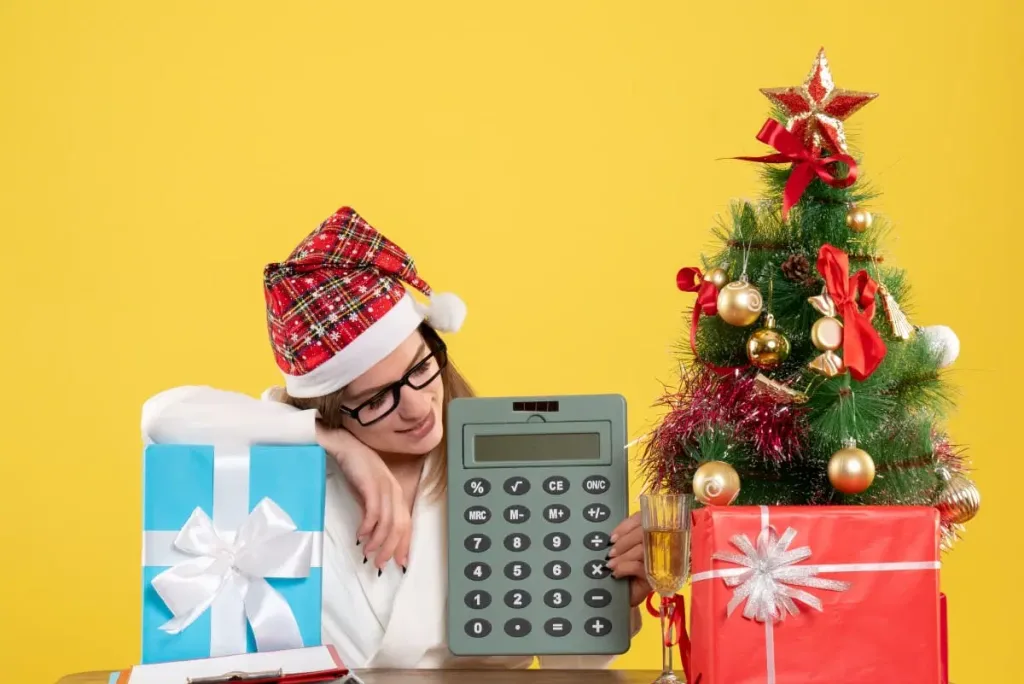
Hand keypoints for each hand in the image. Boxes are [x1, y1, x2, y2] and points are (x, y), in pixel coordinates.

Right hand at [315, 422, 411, 570]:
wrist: (345, 447)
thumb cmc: (357, 471)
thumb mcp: (369, 495)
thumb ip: (375, 512)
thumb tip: (374, 536)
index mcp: (397, 494)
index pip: (406, 524)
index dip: (404, 544)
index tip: (400, 562)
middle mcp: (395, 492)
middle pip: (399, 526)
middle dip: (391, 548)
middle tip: (380, 564)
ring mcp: (385, 488)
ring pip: (388, 522)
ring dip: (378, 541)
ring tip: (368, 552)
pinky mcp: (372, 485)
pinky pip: (374, 512)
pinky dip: (368, 526)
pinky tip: (360, 535)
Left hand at [606, 512, 651, 607]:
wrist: (625, 594)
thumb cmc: (623, 569)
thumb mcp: (621, 549)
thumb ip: (622, 536)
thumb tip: (613, 533)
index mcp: (651, 531)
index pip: (642, 519)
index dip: (626, 526)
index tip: (612, 536)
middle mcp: (660, 543)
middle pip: (644, 533)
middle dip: (623, 542)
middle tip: (610, 552)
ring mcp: (660, 559)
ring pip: (641, 550)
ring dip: (622, 557)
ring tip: (611, 564)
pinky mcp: (656, 576)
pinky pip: (639, 567)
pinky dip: (624, 568)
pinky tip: (616, 573)